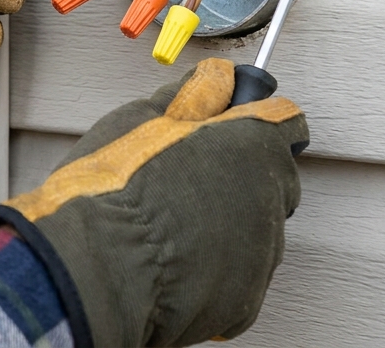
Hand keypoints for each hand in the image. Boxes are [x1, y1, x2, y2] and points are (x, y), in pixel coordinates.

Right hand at [0, 58, 307, 347]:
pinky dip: (210, 275)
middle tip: (188, 181)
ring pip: (253, 235)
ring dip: (222, 228)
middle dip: (239, 179)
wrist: (98, 266)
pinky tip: (171, 266)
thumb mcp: (142, 117)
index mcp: (253, 146)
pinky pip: (234, 282)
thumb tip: (213, 79)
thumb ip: (190, 96)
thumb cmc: (114, 190)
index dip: (256, 122)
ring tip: (169, 229)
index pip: (286, 124)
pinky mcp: (243, 305)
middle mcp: (270, 200)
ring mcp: (261, 256)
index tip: (235, 125)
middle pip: (273, 182)